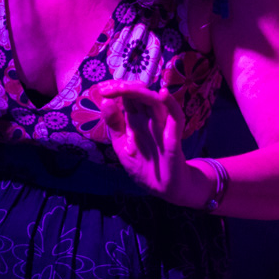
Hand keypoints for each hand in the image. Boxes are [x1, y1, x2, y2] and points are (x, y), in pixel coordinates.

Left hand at [90, 79, 206, 206]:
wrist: (162, 190)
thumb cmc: (142, 167)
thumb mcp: (121, 146)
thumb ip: (114, 125)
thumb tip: (106, 102)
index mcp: (136, 120)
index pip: (128, 96)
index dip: (116, 89)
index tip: (102, 89)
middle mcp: (149, 119)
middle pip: (140, 95)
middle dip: (125, 87)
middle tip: (108, 88)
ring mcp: (162, 127)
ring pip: (155, 102)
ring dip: (141, 92)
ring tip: (125, 88)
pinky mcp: (173, 139)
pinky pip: (176, 118)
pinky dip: (172, 104)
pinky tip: (162, 94)